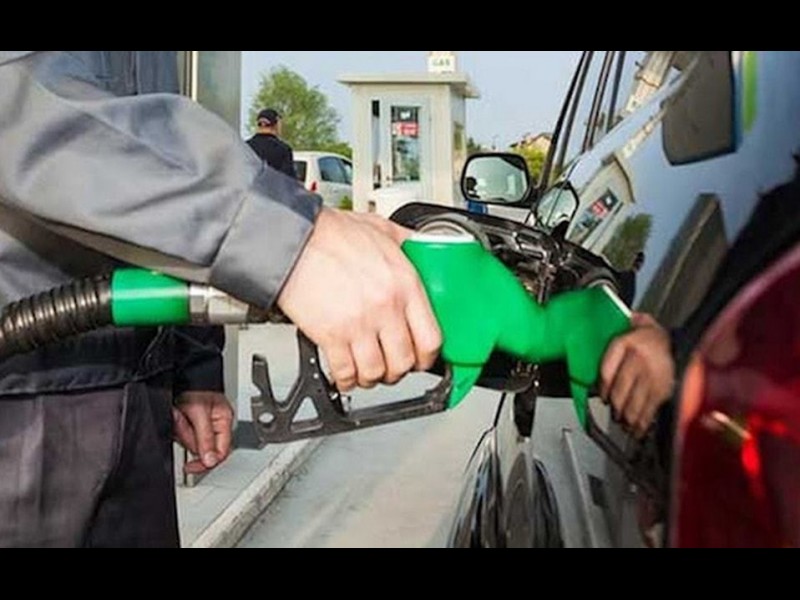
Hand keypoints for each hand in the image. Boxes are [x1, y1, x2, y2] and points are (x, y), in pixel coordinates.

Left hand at [173, 391, 233, 474]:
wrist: (180, 374)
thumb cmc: (194, 386)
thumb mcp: (200, 412)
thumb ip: (205, 438)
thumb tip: (210, 461)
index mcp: (224, 421)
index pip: (221, 451)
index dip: (207, 461)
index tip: (192, 466)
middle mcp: (214, 425)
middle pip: (202, 448)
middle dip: (188, 436)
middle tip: (182, 420)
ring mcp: (201, 425)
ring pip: (189, 442)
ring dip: (180, 430)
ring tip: (179, 413)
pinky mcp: (188, 424)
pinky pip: (181, 435)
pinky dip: (176, 427)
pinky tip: (177, 414)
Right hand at [277, 208, 441, 390]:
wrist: (291, 240)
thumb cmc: (330, 234)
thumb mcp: (381, 229)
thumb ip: (405, 242)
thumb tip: (420, 246)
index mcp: (404, 284)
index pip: (431, 339)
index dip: (428, 357)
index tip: (421, 358)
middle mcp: (385, 307)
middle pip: (404, 362)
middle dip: (398, 370)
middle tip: (391, 365)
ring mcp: (358, 324)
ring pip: (376, 373)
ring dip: (372, 377)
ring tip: (367, 371)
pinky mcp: (330, 335)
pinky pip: (344, 373)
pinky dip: (346, 380)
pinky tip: (344, 373)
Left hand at [599, 312, 674, 438]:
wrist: (687, 343)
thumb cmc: (657, 337)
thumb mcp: (639, 324)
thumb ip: (622, 326)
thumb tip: (611, 323)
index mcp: (627, 342)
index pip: (606, 370)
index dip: (602, 387)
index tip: (601, 395)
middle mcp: (637, 360)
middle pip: (619, 390)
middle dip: (614, 406)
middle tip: (613, 412)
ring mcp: (651, 376)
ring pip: (632, 403)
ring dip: (626, 417)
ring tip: (624, 423)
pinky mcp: (663, 390)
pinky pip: (649, 409)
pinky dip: (642, 422)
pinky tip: (638, 429)